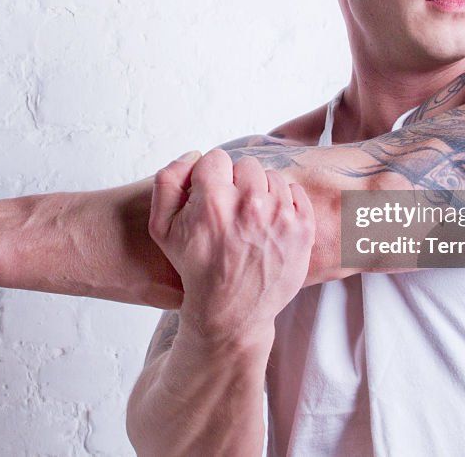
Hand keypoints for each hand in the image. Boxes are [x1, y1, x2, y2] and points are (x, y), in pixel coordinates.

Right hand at [148, 149, 314, 341]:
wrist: (230, 310)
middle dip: (236, 183)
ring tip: (250, 219)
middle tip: (231, 210)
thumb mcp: (162, 228)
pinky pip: (296, 192)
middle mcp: (250, 204)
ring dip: (261, 192)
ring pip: (272, 177)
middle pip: (246, 165)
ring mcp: (280, 216)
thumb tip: (193, 155)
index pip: (216, 158)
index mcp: (214, 200)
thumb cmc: (196, 267)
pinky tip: (270, 224)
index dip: (210, 178)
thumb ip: (168, 181)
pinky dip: (285, 203)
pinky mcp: (303, 228)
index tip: (211, 197)